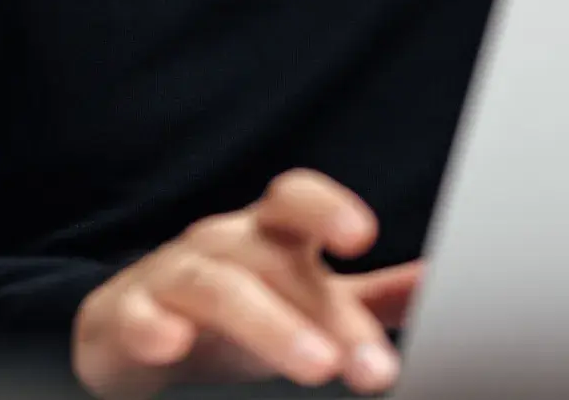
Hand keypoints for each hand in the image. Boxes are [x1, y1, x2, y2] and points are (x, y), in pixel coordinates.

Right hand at [72, 169, 422, 398]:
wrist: (134, 331)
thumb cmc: (240, 307)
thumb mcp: (308, 297)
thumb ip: (375, 296)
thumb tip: (442, 281)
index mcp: (271, 234)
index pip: (297, 201)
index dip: (327, 208)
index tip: (362, 236)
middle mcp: (224, 244)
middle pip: (271, 260)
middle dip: (322, 311)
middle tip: (371, 365)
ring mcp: (173, 276)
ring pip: (218, 288)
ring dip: (268, 325)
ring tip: (314, 367)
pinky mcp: (126, 316)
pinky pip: (138, 315)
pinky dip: (153, 325)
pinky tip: (173, 343)